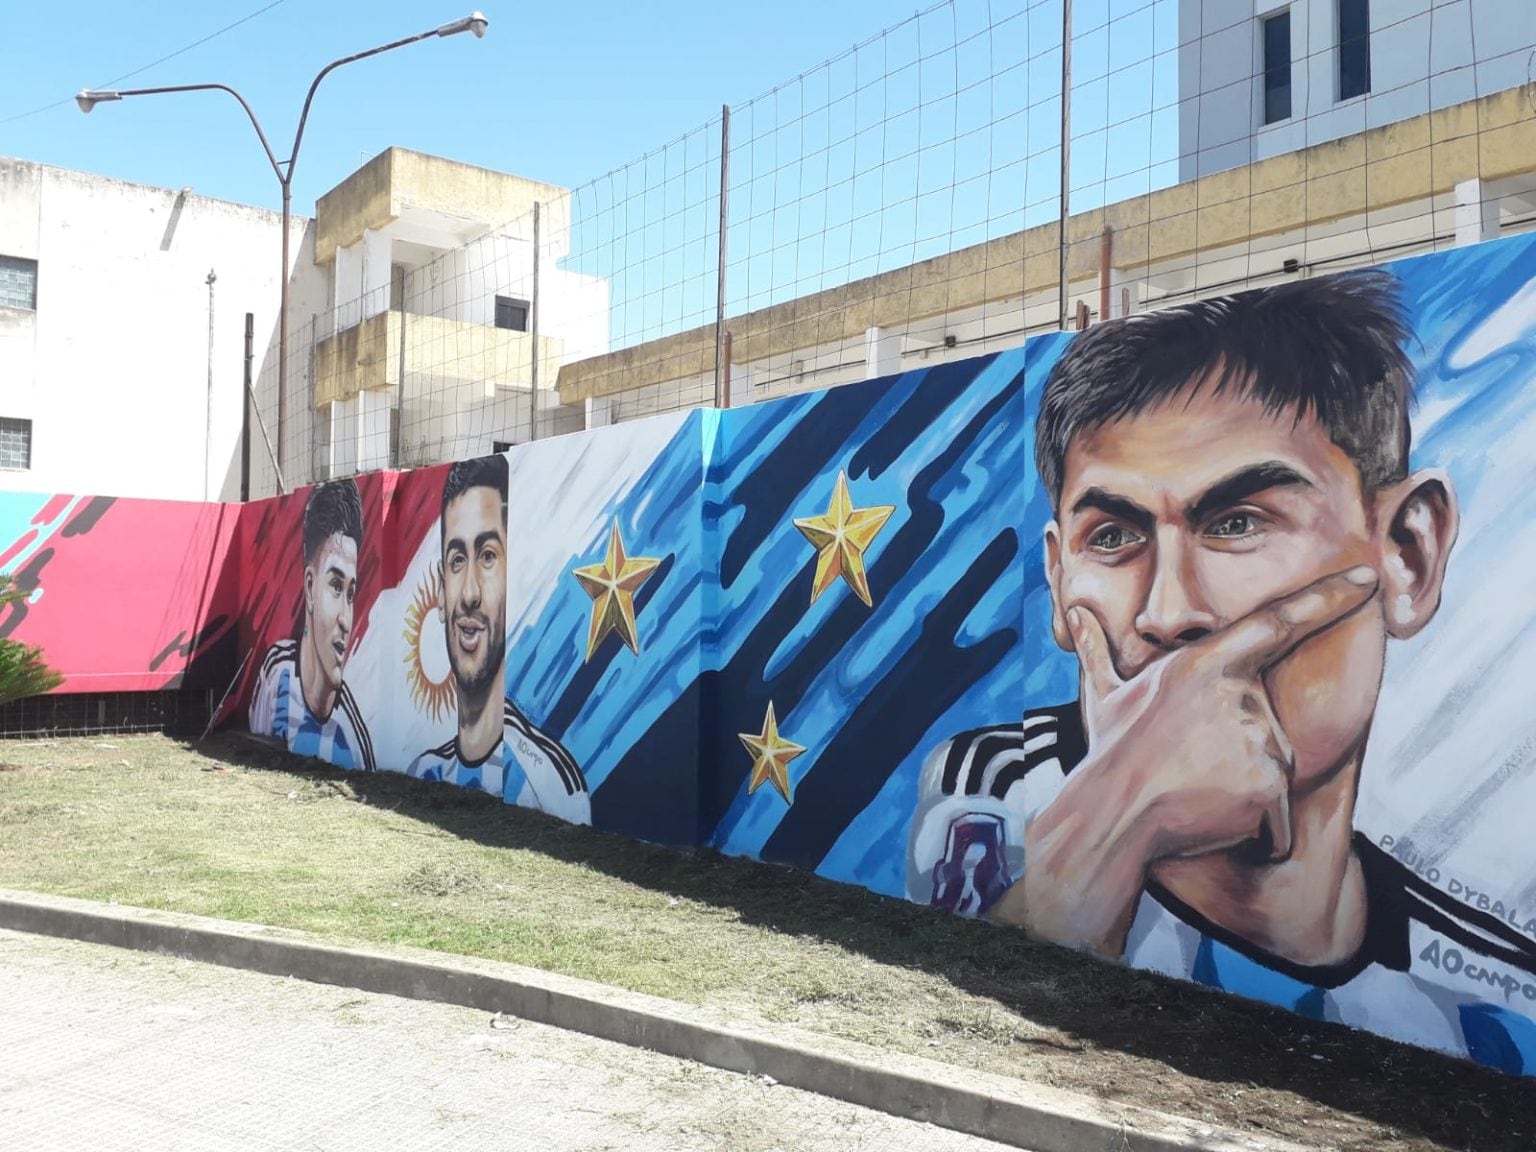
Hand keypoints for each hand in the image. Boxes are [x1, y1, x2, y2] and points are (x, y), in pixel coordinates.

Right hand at [1069, 564, 1377, 863]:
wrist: (1113, 816)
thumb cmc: (1110, 754)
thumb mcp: (1104, 696)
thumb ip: (1098, 651)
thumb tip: (1076, 613)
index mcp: (1206, 663)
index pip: (1279, 621)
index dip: (1328, 597)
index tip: (1368, 579)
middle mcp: (1241, 695)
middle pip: (1266, 724)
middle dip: (1234, 751)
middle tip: (1185, 766)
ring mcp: (1259, 740)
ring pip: (1270, 770)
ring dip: (1238, 788)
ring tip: (1193, 791)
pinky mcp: (1271, 787)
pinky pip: (1277, 818)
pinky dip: (1253, 828)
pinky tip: (1212, 821)